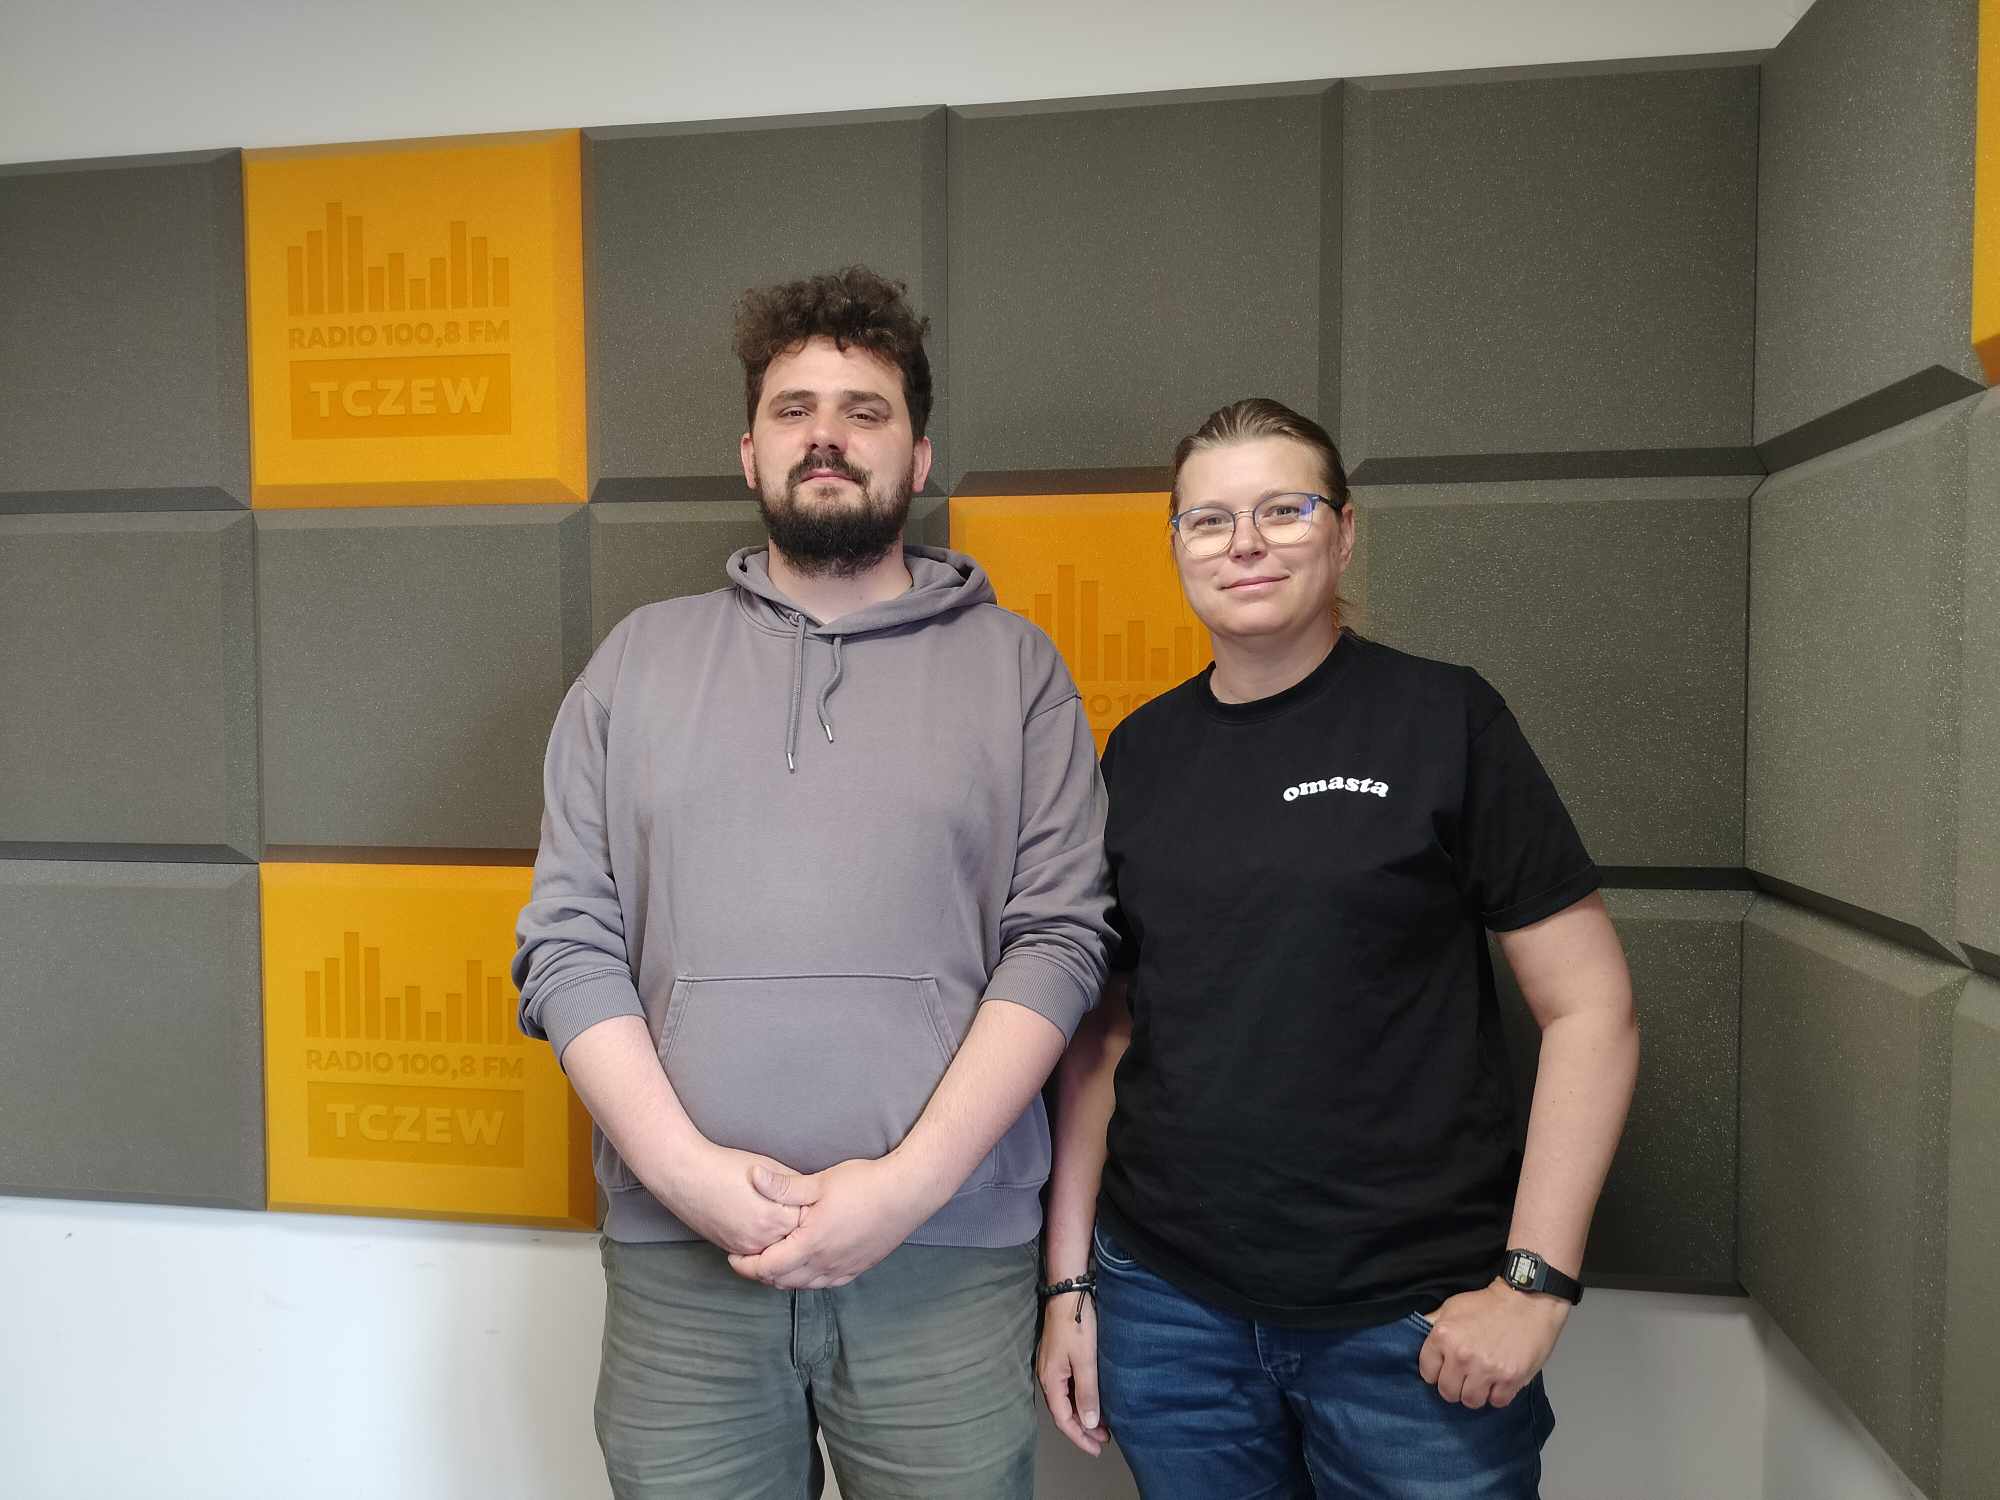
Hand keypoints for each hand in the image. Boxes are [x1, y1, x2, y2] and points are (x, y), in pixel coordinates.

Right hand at [653, 1143, 805, 1256]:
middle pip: (795, 1241)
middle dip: (804, 1232)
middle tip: (816, 1224)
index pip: (809, 1223)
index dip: (816, 1214)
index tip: (824, 1209)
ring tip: (796, 1232)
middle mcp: (761, 1238)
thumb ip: (793, 1186)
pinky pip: (757, 1255)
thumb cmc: (725, 1166)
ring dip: (786, 1244)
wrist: (685, 1175)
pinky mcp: (731, 1248)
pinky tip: (774, 1237)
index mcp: (775, 1217)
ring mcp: (745, 1247)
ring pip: (777, 1253)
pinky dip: (768, 1248)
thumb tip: (812, 1195)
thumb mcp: (769, 1168)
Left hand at [725, 1157, 933, 1289]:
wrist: (907, 1193)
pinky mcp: (858, 1268)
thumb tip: (752, 1176)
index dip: (745, 1264)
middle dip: (760, 1272)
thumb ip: (783, 1185)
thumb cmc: (864, 1184)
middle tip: (747, 1258)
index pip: (766, 1267)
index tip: (733, 1254)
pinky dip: (808, 1279)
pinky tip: (806, 1266)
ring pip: (803, 1285)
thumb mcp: (819, 1182)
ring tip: (772, 1262)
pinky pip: (825, 1284)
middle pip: (781, 1281)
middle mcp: (825, 1264)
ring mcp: (843, 1268)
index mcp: (810, 1245)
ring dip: (783, 1278)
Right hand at [1037, 1290, 1107, 1456]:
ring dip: (1082, 1413)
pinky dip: (1080, 1398)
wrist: (1068, 1292)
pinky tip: (1092, 1399)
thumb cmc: (1076, 1324)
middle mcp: (1047, 1376)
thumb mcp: (1085, 1361)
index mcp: (1051, 1380)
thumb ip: (1087, 1393)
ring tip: (1102, 1424)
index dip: (1079, 1437)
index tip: (1096, 1448)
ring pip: (1066, 1399)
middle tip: (1103, 1440)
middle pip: (1063, 1411)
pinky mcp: (1058, 1357)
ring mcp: (1052, 1366)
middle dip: (1083, 1428)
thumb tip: (1088, 1423)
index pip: (1063, 1419)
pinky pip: (1067, 1387)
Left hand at [1418, 1279, 1569, 1408]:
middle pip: (1448, 1392)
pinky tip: (1499, 1382)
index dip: (1436, 1372)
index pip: (1427, 1372)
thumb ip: (1432, 1324)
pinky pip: (1497, 1402)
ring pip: (1471, 1401)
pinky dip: (1498, 1395)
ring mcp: (1486, 1369)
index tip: (1445, 1369)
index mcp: (1444, 1336)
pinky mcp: (1510, 1379)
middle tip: (1465, 1377)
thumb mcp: (1452, 1306)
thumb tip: (1413, 1335)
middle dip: (1455, 1386)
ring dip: (1476, 1393)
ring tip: (1483, 1380)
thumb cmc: (1489, 1304)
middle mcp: (1462, 1355)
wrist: (1526, 1301)